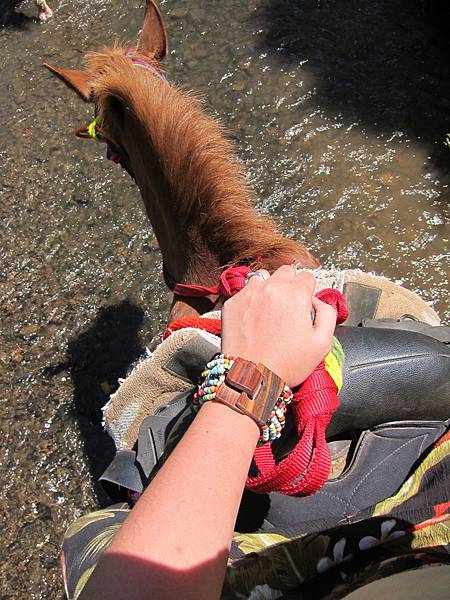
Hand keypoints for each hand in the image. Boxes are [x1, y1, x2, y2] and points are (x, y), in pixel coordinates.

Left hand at [221, 265, 336, 387]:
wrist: (251, 377)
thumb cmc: (287, 364)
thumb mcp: (322, 343)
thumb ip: (328, 314)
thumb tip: (317, 301)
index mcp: (296, 294)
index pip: (307, 276)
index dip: (308, 291)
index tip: (304, 305)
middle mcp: (272, 288)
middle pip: (286, 271)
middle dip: (290, 284)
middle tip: (289, 306)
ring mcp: (249, 293)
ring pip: (263, 277)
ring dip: (269, 288)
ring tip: (270, 310)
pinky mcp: (232, 303)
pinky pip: (245, 291)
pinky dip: (251, 300)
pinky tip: (254, 318)